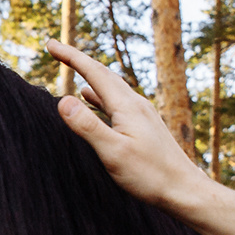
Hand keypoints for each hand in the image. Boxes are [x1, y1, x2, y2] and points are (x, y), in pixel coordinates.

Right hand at [46, 42, 208, 213]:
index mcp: (127, 106)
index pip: (93, 73)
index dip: (71, 56)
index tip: (50, 44)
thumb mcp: (113, 152)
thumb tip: (63, 99)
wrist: (184, 190)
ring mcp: (142, 114)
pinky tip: (94, 101)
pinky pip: (118, 102)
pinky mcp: (145, 126)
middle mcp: (136, 104)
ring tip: (74, 69)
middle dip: (78, 60)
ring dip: (90, 76)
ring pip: (111, 87)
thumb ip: (87, 125)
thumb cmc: (150, 175)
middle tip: (56, 50)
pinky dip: (100, 95)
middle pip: (103, 74)